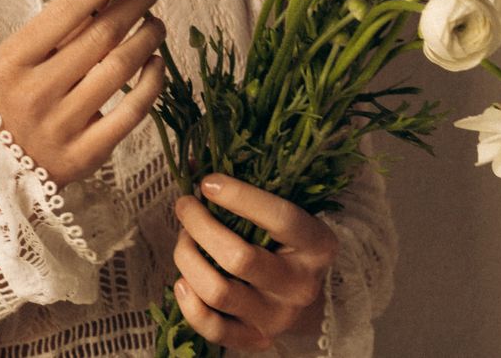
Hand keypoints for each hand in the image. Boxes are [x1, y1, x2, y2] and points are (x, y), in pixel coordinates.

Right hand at [0, 0, 167, 188]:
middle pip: (100, 36)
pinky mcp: (86, 153)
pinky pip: (131, 112)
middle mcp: (35, 92)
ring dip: (147, 37)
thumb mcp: (29, 56)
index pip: (66, 11)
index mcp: (14, 59)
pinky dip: (151, 82)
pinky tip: (157, 62)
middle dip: (135, 2)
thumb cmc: (27, 91)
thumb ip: (67, 25)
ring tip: (157, 22)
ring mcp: (61, 125)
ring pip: (119, 70)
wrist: (13, 160)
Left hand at [171, 176, 337, 351]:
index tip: (207, 181)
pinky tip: (182, 280)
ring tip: (183, 239)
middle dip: (200, 226)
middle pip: (239, 259)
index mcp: (318, 247)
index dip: (240, 196)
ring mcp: (278, 318)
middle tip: (185, 205)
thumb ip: (247, 188)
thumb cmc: (286, 245)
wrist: (307, 302)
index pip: (282, 219)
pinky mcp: (255, 339)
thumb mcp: (281, 214)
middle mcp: (301, 286)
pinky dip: (188, 302)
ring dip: (188, 258)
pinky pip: (212, 328)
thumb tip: (191, 162)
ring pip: (218, 292)